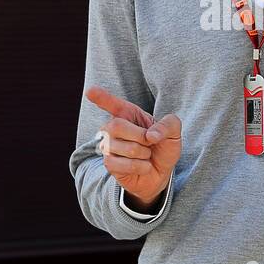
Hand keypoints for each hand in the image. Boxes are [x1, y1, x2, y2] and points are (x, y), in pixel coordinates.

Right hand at [86, 86, 181, 210]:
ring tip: (146, 155)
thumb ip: (168, 125)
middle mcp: (113, 127)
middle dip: (139, 136)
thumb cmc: (163, 146)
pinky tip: (143, 166)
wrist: (160, 172)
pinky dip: (142, 166)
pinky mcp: (109, 164)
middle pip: (116, 125)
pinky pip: (125, 165)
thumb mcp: (173, 131)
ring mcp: (109, 146)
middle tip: (150, 142)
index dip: (101, 97)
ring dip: (144, 154)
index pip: (112, 104)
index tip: (90, 92)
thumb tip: (150, 135)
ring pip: (124, 148)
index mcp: (128, 113)